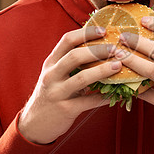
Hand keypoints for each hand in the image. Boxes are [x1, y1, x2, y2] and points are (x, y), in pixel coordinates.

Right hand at [17, 26, 122, 143]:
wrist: (35, 123)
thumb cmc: (51, 94)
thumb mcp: (55, 75)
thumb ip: (70, 62)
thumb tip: (99, 46)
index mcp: (51, 63)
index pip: (67, 41)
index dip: (86, 33)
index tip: (104, 30)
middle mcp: (51, 75)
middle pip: (74, 56)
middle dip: (98, 50)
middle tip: (116, 48)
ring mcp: (57, 93)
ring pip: (82, 78)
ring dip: (103, 70)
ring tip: (118, 66)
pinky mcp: (65, 109)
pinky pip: (88, 102)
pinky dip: (103, 97)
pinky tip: (116, 95)